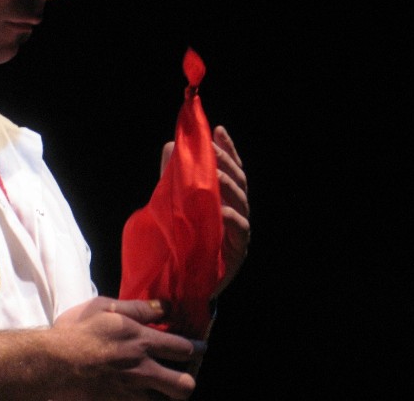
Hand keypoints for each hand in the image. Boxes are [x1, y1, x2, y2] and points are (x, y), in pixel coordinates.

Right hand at [51, 297, 204, 399]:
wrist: (52, 364)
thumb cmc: (75, 331)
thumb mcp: (103, 307)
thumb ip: (136, 308)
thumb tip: (164, 306)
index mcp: (141, 341)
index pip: (183, 347)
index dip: (196, 347)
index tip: (199, 347)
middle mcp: (143, 369)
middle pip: (184, 385)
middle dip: (187, 380)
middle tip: (181, 374)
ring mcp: (132, 392)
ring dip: (165, 395)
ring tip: (160, 388)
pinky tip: (136, 395)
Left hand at [162, 125, 250, 296]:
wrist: (178, 282)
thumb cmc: (179, 240)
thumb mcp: (172, 203)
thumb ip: (173, 177)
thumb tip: (172, 146)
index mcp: (222, 197)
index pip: (230, 169)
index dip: (227, 149)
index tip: (218, 130)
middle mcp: (234, 211)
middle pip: (239, 181)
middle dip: (228, 162)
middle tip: (214, 149)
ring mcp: (238, 231)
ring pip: (241, 202)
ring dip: (229, 185)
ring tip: (217, 173)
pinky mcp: (236, 251)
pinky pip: (239, 231)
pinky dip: (231, 218)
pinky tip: (220, 209)